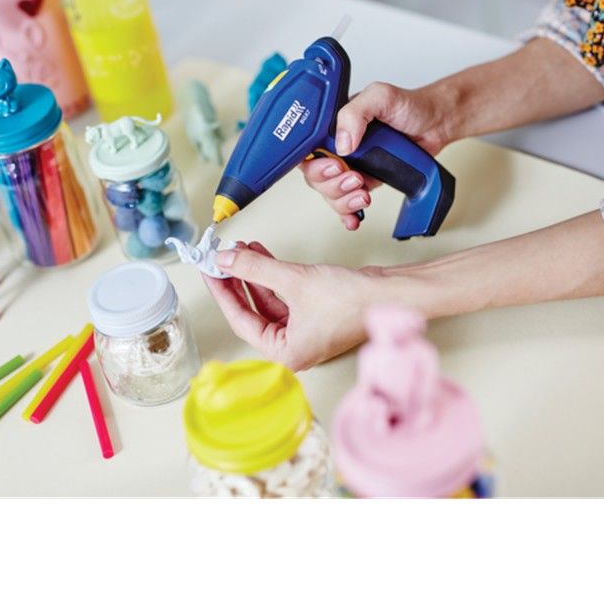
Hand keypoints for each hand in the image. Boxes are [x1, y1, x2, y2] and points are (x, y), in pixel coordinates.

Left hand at [203, 241, 389, 370]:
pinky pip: (285, 295)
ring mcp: (306, 331)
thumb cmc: (352, 300)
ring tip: (242, 249)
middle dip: (239, 280)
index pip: (242, 322)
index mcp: (286, 353)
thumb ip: (255, 269)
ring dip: (256, 274)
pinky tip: (262, 255)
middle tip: (223, 258)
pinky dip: (273, 275)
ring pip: (269, 301)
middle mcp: (295, 347)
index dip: (223, 293)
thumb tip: (227, 261)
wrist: (393, 292)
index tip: (210, 272)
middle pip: (254, 311)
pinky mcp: (316, 315)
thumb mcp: (294, 280)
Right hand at [299, 81, 453, 230]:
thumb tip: (341, 144)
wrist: (435, 123)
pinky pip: (347, 202)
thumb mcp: (380, 97)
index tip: (334, 166)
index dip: (316, 164)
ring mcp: (351, 166)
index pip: (308, 150)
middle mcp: (338, 147)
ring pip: (330, 194)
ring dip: (343, 200)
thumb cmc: (408, 105)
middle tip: (355, 178)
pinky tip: (354, 217)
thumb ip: (355, 114)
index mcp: (333, 126)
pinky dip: (348, 214)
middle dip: (332, 185)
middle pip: (316, 177)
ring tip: (364, 194)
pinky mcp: (365, 181)